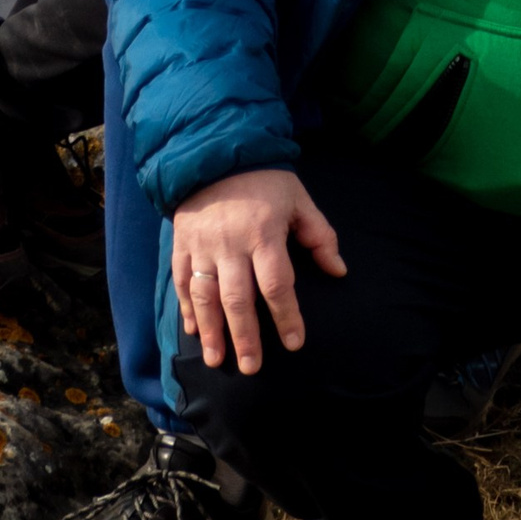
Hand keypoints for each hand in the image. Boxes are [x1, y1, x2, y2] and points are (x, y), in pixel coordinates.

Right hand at [172, 168, 345, 374]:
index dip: (287, 316)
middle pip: (238, 298)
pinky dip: (187, 308)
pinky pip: (182, 281)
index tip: (295, 343)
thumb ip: (319, 235)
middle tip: (253, 368)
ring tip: (217, 361)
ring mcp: (202, 245)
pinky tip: (193, 331)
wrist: (215, 151)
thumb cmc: (265, 180)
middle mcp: (230, 243)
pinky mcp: (182, 244)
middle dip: (245, 336)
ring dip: (212, 331)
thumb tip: (338, 271)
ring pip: (206, 296)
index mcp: (264, 233)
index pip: (276, 283)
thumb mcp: (298, 200)